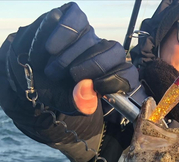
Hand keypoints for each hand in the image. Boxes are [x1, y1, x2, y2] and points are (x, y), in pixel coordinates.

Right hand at [6, 2, 140, 113]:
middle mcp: (104, 53)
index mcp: (110, 76)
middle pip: (116, 51)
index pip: (128, 72)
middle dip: (94, 66)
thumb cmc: (54, 90)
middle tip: (72, 76)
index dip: (118, 79)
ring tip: (51, 71)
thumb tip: (89, 91)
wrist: (28, 72)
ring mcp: (90, 34)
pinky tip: (50, 49)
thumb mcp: (69, 103)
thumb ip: (82, 103)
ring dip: (68, 58)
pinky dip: (62, 35)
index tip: (98, 87)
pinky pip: (76, 20)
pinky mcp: (74, 18)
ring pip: (91, 38)